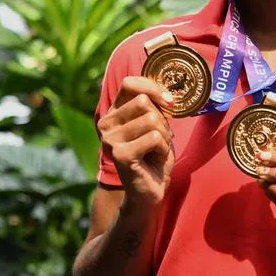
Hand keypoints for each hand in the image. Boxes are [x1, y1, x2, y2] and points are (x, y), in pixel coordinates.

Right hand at [96, 76, 175, 210]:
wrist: (149, 191)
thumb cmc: (153, 156)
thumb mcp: (155, 125)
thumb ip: (154, 107)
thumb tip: (167, 94)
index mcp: (114, 113)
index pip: (130, 84)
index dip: (153, 88)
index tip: (169, 102)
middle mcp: (106, 124)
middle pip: (144, 102)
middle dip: (162, 120)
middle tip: (160, 138)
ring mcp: (111, 140)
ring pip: (152, 120)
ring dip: (164, 136)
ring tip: (157, 150)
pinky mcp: (120, 154)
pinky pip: (154, 137)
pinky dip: (163, 148)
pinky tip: (155, 159)